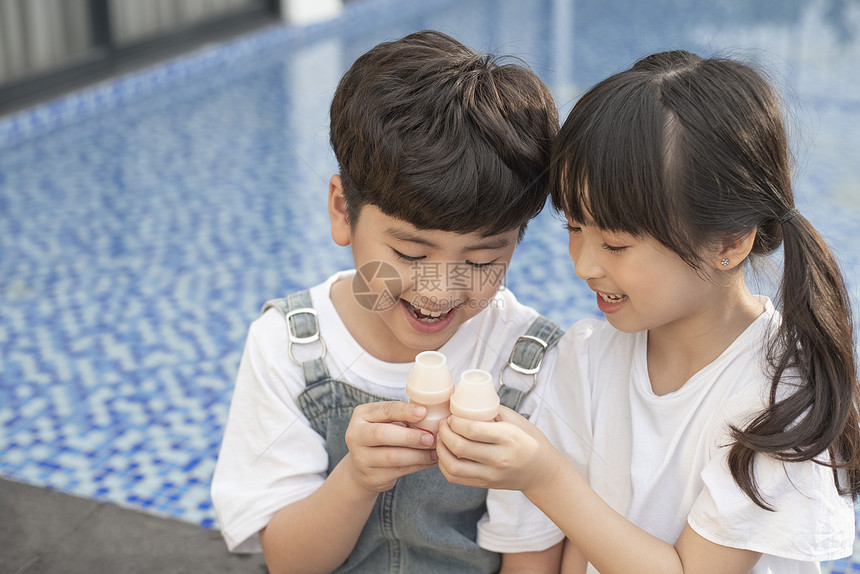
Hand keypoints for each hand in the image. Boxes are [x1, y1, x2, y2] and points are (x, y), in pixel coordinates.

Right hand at [343, 401, 437, 492]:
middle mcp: (355, 435)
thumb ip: (403, 417)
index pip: (384, 410)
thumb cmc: (381, 438)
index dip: (405, 411)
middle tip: (431, 438)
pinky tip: (430, 460)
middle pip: (382, 434)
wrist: (362, 467)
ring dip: (418, 454)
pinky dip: (418, 465)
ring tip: (435, 451)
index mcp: (361, 415)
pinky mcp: (371, 476)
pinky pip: (398, 471)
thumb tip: (432, 415)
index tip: (424, 412)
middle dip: (410, 436)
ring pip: (392, 457)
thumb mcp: (386, 422)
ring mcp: (361, 458)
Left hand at [436, 406, 561, 493]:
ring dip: (440, 450)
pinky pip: (455, 478)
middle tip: (443, 424)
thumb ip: (492, 410)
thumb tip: (467, 402)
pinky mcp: (484, 484)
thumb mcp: (517, 420)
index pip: (472, 430)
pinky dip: (444, 465)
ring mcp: (491, 474)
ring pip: (453, 466)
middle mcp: (499, 458)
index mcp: (508, 437)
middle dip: (444, 433)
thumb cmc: (530, 441)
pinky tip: (445, 454)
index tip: (451, 416)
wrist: (542, 472)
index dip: (455, 421)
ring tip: (441, 439)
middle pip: (459, 447)